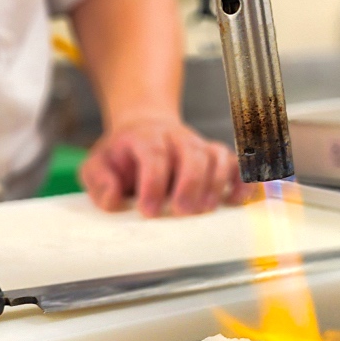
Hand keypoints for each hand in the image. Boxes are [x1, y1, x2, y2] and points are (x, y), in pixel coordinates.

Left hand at [80, 118, 249, 217]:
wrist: (144, 128)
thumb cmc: (122, 154)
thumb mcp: (98, 163)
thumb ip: (99, 180)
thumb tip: (112, 200)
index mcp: (145, 138)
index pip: (154, 155)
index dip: (154, 183)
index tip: (149, 211)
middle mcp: (176, 138)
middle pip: (191, 153)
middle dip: (190, 183)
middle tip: (182, 212)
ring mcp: (199, 146)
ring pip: (216, 157)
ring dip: (215, 184)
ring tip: (205, 210)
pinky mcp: (215, 157)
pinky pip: (236, 163)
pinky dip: (241, 180)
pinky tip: (237, 201)